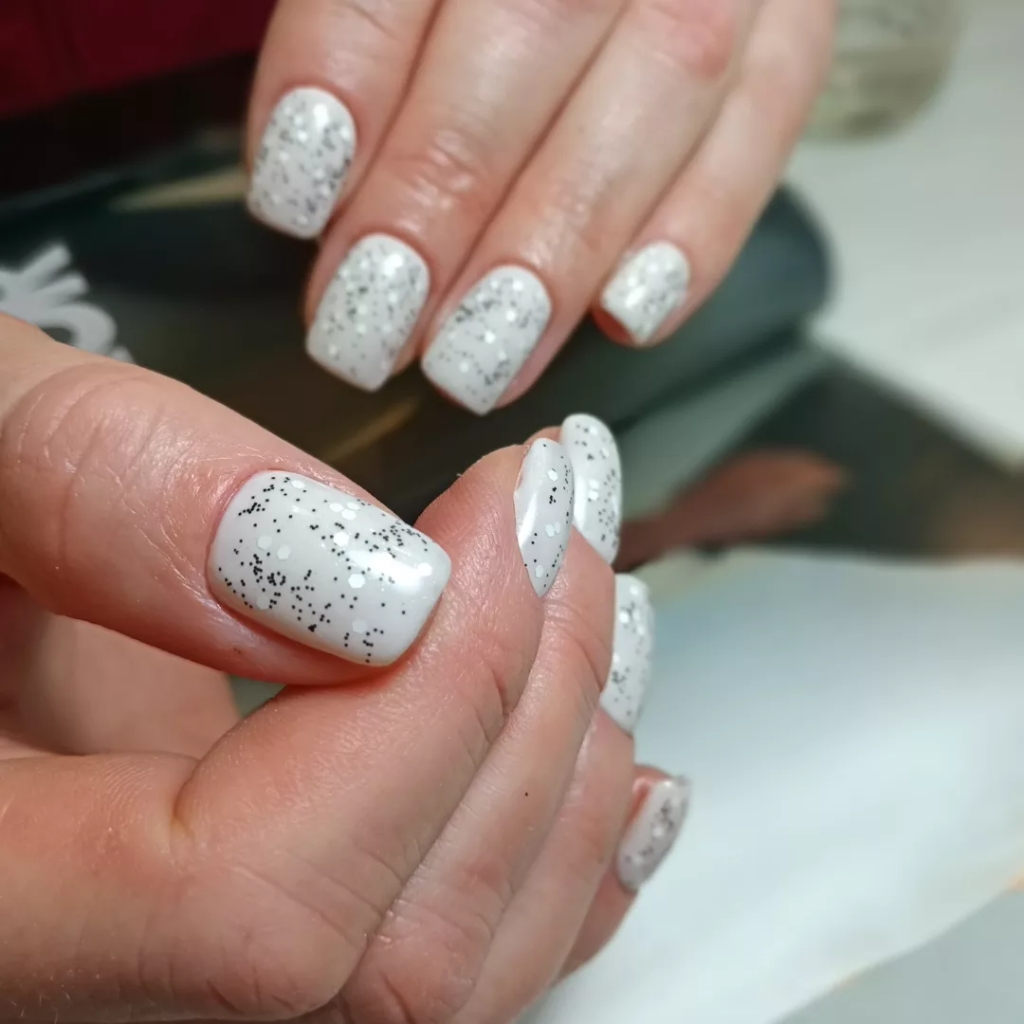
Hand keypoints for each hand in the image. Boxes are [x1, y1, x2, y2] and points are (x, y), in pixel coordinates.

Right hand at [0, 313, 686, 1020]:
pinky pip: (455, 947)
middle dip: (529, 702)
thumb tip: (377, 582)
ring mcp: (187, 962)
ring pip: (454, 969)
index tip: (501, 503)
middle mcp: (94, 978)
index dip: (429, 698)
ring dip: (569, 764)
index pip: (255, 899)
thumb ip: (105, 488)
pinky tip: (623, 771)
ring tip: (595, 596)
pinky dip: (565, 851)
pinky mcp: (253, 911)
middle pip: (394, 953)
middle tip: (561, 512)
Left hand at [245, 0, 834, 412]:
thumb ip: (364, 17)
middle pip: (533, 25)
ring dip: (558, 247)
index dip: (345, 77)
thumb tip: (315, 171)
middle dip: (440, 198)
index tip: (294, 204)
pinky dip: (697, 236)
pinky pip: (768, 123)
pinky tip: (623, 321)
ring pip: (661, 86)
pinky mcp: (795, 27)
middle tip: (369, 329)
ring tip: (473, 364)